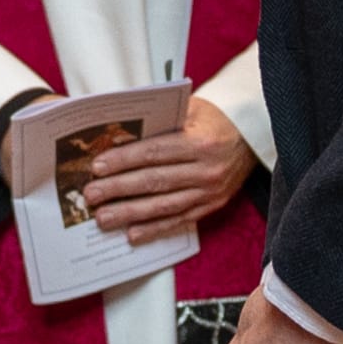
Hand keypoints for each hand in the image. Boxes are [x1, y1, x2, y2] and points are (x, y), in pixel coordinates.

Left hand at [82, 99, 252, 243]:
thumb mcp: (192, 109)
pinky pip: (179, 221)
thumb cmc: (214, 118)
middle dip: (119, 189)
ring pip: (164, 206)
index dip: (124, 161)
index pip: (155, 153)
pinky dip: (155, 230)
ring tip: (104, 219)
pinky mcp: (211, 206)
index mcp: (201, 142)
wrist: (252, 134)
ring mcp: (210, 192)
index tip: (97, 167)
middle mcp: (207, 170)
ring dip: (131, 214)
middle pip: (155, 182)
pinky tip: (132, 234)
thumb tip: (117, 132)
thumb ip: (161, 120)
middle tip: (91, 195)